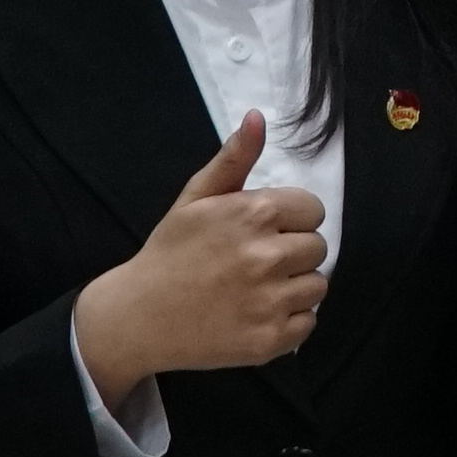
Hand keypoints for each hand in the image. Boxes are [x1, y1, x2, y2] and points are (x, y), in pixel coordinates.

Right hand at [78, 115, 330, 400]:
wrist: (139, 316)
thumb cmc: (170, 251)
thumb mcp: (196, 198)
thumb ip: (233, 158)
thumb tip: (258, 116)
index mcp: (253, 214)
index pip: (313, 210)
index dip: (291, 219)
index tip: (264, 231)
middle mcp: (267, 256)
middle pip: (317, 248)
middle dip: (292, 252)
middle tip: (255, 262)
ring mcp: (270, 302)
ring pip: (317, 286)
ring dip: (294, 287)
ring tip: (257, 288)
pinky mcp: (270, 340)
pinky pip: (309, 323)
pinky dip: (290, 321)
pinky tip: (257, 313)